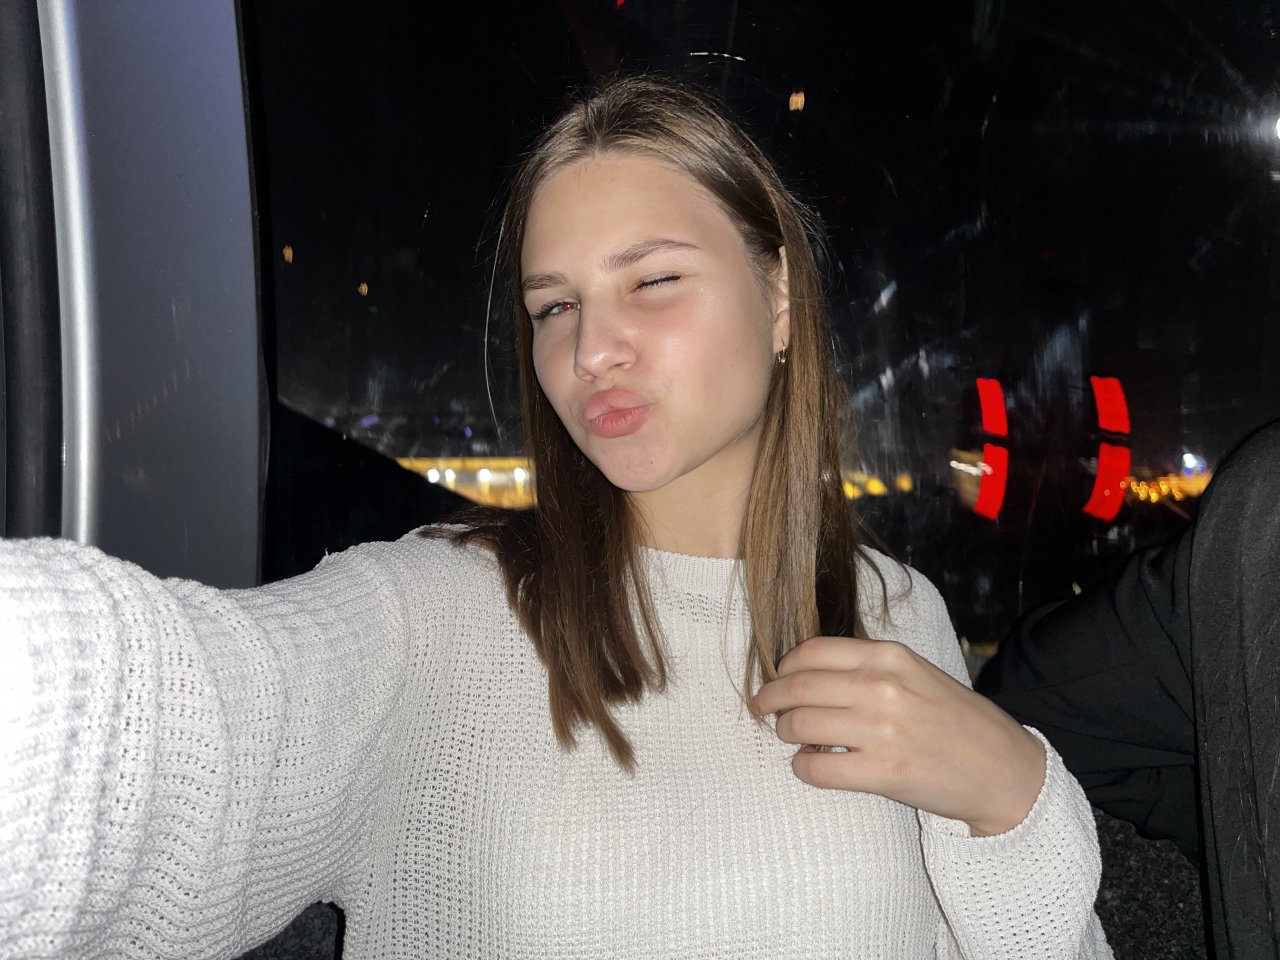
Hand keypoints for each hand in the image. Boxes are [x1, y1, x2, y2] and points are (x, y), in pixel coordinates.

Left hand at [750, 635, 1046, 835]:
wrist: (1002, 769)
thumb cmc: (954, 719)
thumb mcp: (915, 673)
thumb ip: (866, 667)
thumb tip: (804, 673)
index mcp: (890, 656)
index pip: (811, 652)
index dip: (784, 668)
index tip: (777, 680)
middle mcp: (883, 687)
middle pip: (796, 687)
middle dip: (770, 700)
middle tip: (764, 710)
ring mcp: (882, 731)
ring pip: (798, 725)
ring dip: (785, 733)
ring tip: (793, 739)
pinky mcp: (883, 774)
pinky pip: (814, 768)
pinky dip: (803, 768)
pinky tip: (812, 766)